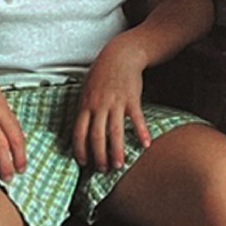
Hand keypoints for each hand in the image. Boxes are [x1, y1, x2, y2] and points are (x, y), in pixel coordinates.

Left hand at [74, 38, 150, 171]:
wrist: (120, 56)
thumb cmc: (102, 74)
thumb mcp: (86, 90)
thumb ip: (84, 110)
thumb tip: (80, 130)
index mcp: (85, 105)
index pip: (79, 132)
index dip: (80, 149)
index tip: (84, 162)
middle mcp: (99, 106)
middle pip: (96, 136)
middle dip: (99, 156)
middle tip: (103, 170)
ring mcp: (116, 103)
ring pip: (114, 131)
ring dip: (116, 150)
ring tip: (119, 165)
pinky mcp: (132, 99)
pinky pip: (136, 119)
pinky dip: (141, 132)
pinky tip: (146, 145)